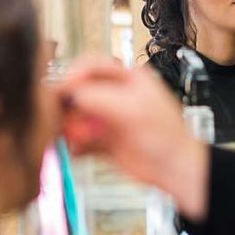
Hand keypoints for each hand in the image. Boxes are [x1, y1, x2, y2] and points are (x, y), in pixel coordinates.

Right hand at [56, 56, 208, 221]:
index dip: (74, 75)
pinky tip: (76, 150)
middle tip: (60, 117)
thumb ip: (99, 98)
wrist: (174, 169)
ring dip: (69, 126)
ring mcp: (108, 118)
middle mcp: (115, 95)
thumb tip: (71, 93)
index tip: (62, 90)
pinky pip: (80, 140)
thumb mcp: (132, 109)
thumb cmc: (167, 136)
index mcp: (128, 78)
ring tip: (69, 136)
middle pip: (80, 91)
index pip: (93, 66)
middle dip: (69, 104)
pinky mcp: (103, 140)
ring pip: (77, 116)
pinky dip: (75, 145)